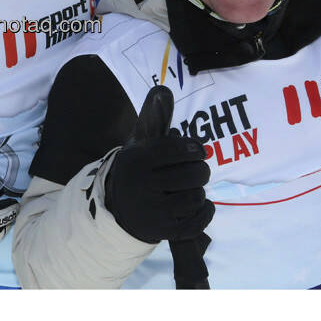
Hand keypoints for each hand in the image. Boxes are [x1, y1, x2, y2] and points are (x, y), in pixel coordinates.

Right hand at [105, 85, 213, 243]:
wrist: (116, 207)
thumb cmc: (137, 170)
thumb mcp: (139, 143)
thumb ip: (153, 117)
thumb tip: (163, 89)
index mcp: (136, 159)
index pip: (177, 149)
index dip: (195, 148)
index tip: (199, 151)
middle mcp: (142, 185)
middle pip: (193, 175)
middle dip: (201, 171)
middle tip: (198, 170)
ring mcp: (152, 210)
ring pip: (196, 198)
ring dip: (199, 192)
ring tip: (190, 189)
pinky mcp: (162, 231)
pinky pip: (197, 222)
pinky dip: (205, 212)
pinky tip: (201, 204)